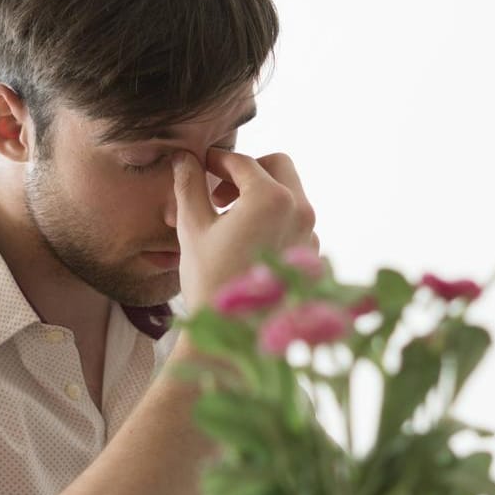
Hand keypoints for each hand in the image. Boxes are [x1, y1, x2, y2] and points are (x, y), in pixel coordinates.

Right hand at [170, 148, 319, 312]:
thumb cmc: (210, 281)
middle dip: (246, 172)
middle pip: (277, 166)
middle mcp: (300, 211)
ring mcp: (310, 234)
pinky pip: (294, 223)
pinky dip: (273, 221)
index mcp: (271, 198)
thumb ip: (189, 186)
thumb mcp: (192, 228)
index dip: (216, 160)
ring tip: (228, 218)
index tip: (200, 166)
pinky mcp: (311, 256)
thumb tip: (183, 158)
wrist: (235, 336)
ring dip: (260, 195)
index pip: (242, 162)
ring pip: (290, 194)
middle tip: (218, 192)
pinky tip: (246, 241)